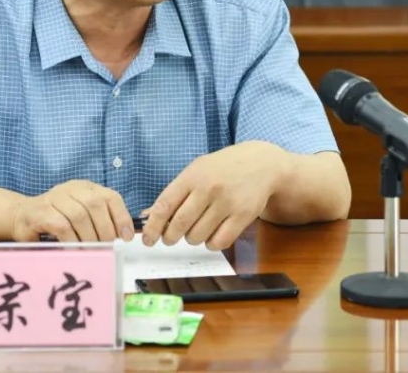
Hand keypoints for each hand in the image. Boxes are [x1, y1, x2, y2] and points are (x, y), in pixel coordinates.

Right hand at [12, 180, 133, 242]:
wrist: (20, 216)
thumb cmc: (54, 220)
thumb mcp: (80, 216)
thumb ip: (99, 221)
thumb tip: (124, 237)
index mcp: (84, 188)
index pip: (110, 196)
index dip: (121, 216)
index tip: (127, 237)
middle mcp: (70, 188)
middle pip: (95, 204)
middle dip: (105, 229)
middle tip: (107, 248)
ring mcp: (54, 198)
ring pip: (79, 215)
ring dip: (89, 238)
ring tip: (91, 251)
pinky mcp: (40, 212)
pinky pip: (61, 226)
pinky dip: (72, 241)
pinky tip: (74, 250)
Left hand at [141, 141, 287, 250]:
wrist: (261, 164)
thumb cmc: (223, 169)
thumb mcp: (197, 170)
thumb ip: (174, 193)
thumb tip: (147, 216)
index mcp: (193, 175)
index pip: (164, 205)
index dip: (152, 226)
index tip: (147, 239)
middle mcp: (209, 188)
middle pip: (179, 224)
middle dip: (170, 237)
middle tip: (170, 238)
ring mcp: (227, 202)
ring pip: (197, 236)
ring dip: (192, 239)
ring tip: (196, 230)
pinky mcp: (243, 216)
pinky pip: (219, 242)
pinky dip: (211, 244)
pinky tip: (212, 234)